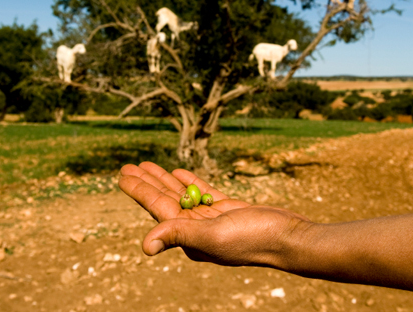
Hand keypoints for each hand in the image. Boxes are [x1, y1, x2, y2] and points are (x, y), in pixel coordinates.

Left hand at [119, 162, 311, 267]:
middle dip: (147, 182)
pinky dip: (190, 182)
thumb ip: (179, 235)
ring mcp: (213, 219)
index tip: (122, 175)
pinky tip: (179, 172)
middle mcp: (197, 229)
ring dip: (165, 180)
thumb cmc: (253, 239)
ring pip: (182, 194)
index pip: (157, 208)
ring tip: (148, 165)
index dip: (139, 190)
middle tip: (128, 166)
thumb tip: (144, 247)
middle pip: (166, 200)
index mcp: (189, 236)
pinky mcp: (228, 209)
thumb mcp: (212, 235)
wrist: (290, 238)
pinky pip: (203, 193)